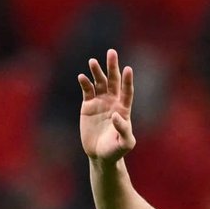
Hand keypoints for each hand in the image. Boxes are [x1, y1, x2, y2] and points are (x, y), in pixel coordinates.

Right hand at [77, 49, 135, 163]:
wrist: (100, 155)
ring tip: (93, 61)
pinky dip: (85, 83)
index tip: (128, 69)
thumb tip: (116, 115)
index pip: (127, 91)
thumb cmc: (116, 150)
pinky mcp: (88, 106)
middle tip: (111, 53)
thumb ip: (123, 129)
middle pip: (113, 81)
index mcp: (124, 109)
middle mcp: (113, 102)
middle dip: (112, 67)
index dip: (127, 81)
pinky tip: (82, 77)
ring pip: (99, 83)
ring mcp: (100, 102)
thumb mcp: (125, 143)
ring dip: (96, 72)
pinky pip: (87, 91)